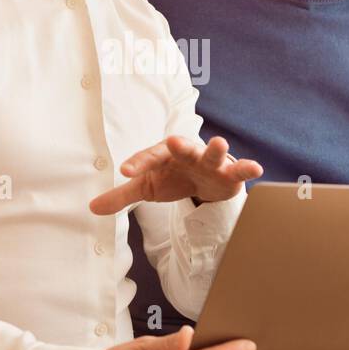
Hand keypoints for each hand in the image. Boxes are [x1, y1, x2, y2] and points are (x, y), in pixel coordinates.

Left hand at [89, 135, 262, 214]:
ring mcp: (209, 163)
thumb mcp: (147, 188)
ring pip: (212, 154)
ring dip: (216, 148)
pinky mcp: (229, 174)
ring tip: (219, 142)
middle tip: (173, 141)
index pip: (148, 159)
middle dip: (179, 145)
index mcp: (163, 157)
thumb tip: (91, 208)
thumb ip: (122, 197)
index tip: (125, 171)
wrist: (205, 183)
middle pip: (181, 148)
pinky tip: (257, 167)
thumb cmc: (174, 178)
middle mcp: (187, 154)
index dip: (138, 163)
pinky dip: (247, 167)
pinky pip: (239, 169)